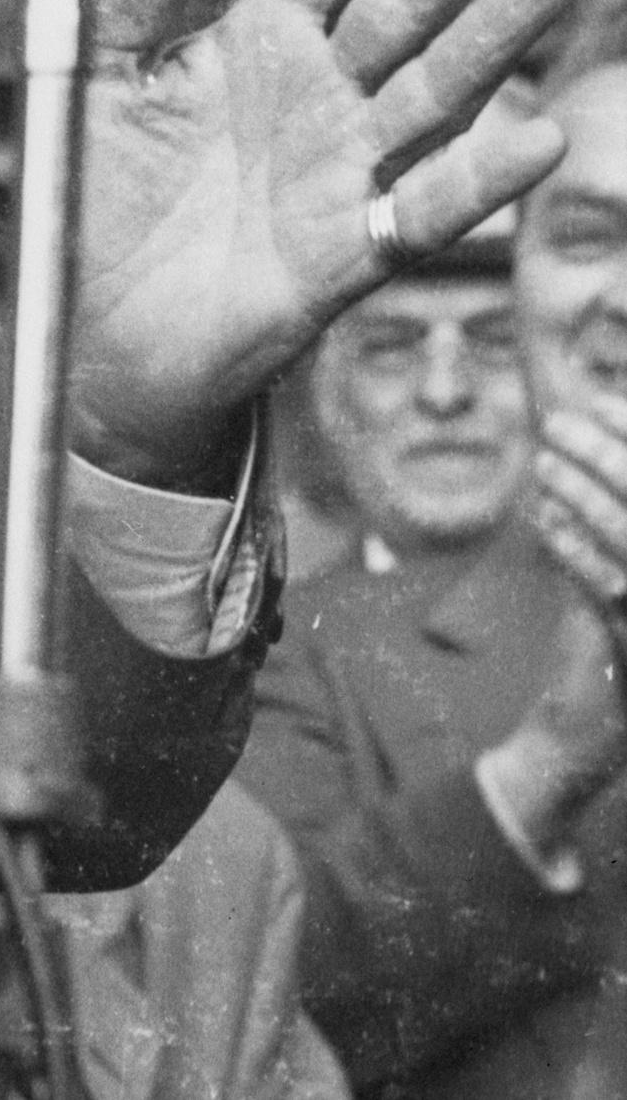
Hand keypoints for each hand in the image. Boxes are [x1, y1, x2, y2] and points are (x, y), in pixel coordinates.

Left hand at [66, 0, 574, 485]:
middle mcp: (319, 95)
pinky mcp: (345, 256)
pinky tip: (536, 139)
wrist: (94, 330)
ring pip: (434, 92)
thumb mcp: (99, 67)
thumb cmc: (103, 193)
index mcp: (262, 39)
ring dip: (495, 35)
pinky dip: (477, 182)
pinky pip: (420, 212)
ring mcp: (343, 171)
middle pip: (405, 5)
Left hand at [485, 412, 626, 851]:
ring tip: (546, 462)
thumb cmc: (600, 661)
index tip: (602, 405)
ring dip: (585, 497)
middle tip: (565, 420)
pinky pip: (606, 592)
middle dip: (608, 456)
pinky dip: (573, 551)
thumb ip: (589, 537)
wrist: (591, 748)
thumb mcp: (602, 592)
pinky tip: (543, 522)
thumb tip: (567, 465)